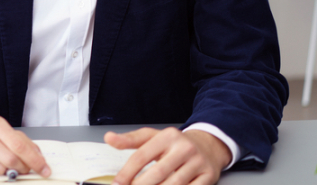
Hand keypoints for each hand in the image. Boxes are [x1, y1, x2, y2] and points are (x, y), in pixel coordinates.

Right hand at [0, 115, 50, 177]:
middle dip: (22, 169)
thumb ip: (24, 144)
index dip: (34, 160)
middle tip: (24, 171)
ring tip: (3, 166)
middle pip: (11, 159)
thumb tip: (39, 158)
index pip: (19, 145)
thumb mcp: (5, 135)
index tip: (44, 170)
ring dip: (6, 172)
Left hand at [106, 127, 230, 184]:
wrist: (207, 146)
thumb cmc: (174, 144)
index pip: (142, 156)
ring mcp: (198, 163)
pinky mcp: (209, 176)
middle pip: (157, 173)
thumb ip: (130, 139)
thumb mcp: (152, 137)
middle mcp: (184, 148)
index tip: (118, 183)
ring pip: (174, 184)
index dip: (127, 172)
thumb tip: (108, 138)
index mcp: (167, 136)